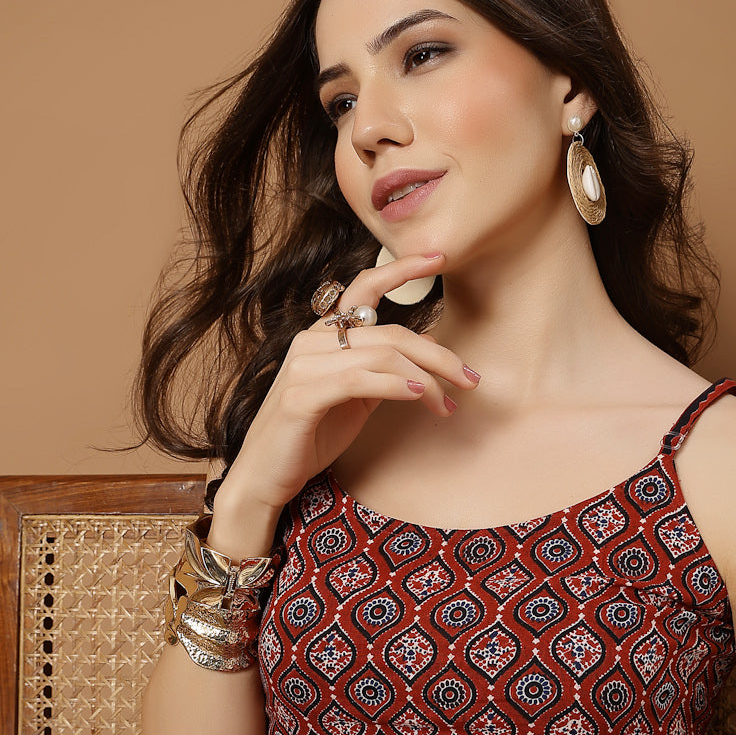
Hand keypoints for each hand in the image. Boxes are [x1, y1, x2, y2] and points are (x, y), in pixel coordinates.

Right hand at [213, 253, 479, 535]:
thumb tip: (425, 351)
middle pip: (391, 333)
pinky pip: (359, 381)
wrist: (265, 477)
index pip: (363, 288)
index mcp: (323, 336)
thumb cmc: (310, 438)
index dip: (402, 269)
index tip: (440, 257)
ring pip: (382, 355)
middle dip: (439, 356)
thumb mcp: (355, 400)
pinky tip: (419, 396)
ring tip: (448, 403)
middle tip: (470, 379)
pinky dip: (395, 386)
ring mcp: (303, 367)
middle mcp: (311, 342)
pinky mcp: (300, 396)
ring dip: (426, 380)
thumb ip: (382, 372)